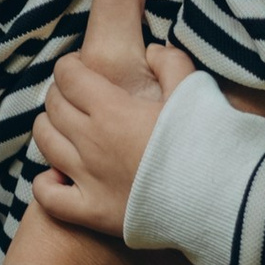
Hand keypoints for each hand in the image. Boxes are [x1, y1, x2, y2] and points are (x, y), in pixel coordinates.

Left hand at [31, 0, 198, 241]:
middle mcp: (91, 143)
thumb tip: (152, 51)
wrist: (219, 200)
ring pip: (45, 143)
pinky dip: (47, 183)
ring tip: (68, 128)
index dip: (71, 66)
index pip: (67, 75)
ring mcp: (87, 180)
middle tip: (79, 96)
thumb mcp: (194, 91)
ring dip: (51, 129)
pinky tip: (61, 176)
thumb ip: (171, 63)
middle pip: (53, 105)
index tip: (84, 69)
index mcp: (112, 109)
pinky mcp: (92, 213)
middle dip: (61, 93)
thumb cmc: (208, 143)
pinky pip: (47, 196)